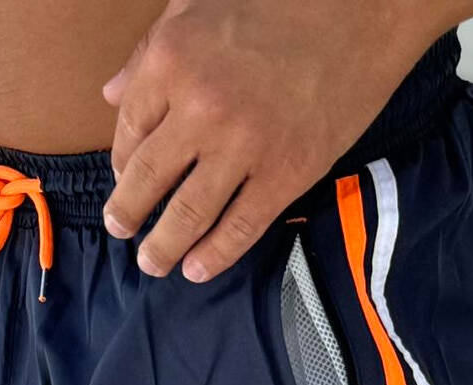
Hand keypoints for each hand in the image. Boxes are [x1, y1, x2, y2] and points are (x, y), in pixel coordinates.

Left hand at [102, 0, 445, 281]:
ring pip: (188, 214)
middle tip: (121, 230)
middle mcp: (200, 107)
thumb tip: (110, 95)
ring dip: (163, 247)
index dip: (121, 163)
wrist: (361, 16)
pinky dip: (214, 255)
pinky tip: (197, 269)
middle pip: (148, 180)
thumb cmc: (280, 3)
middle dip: (128, 213)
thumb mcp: (198, 7)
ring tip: (153, 263)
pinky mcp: (285, 174)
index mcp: (172, 60)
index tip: (123, 180)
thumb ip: (151, 51)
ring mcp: (243, 146)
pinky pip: (239, 228)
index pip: (130, 130)